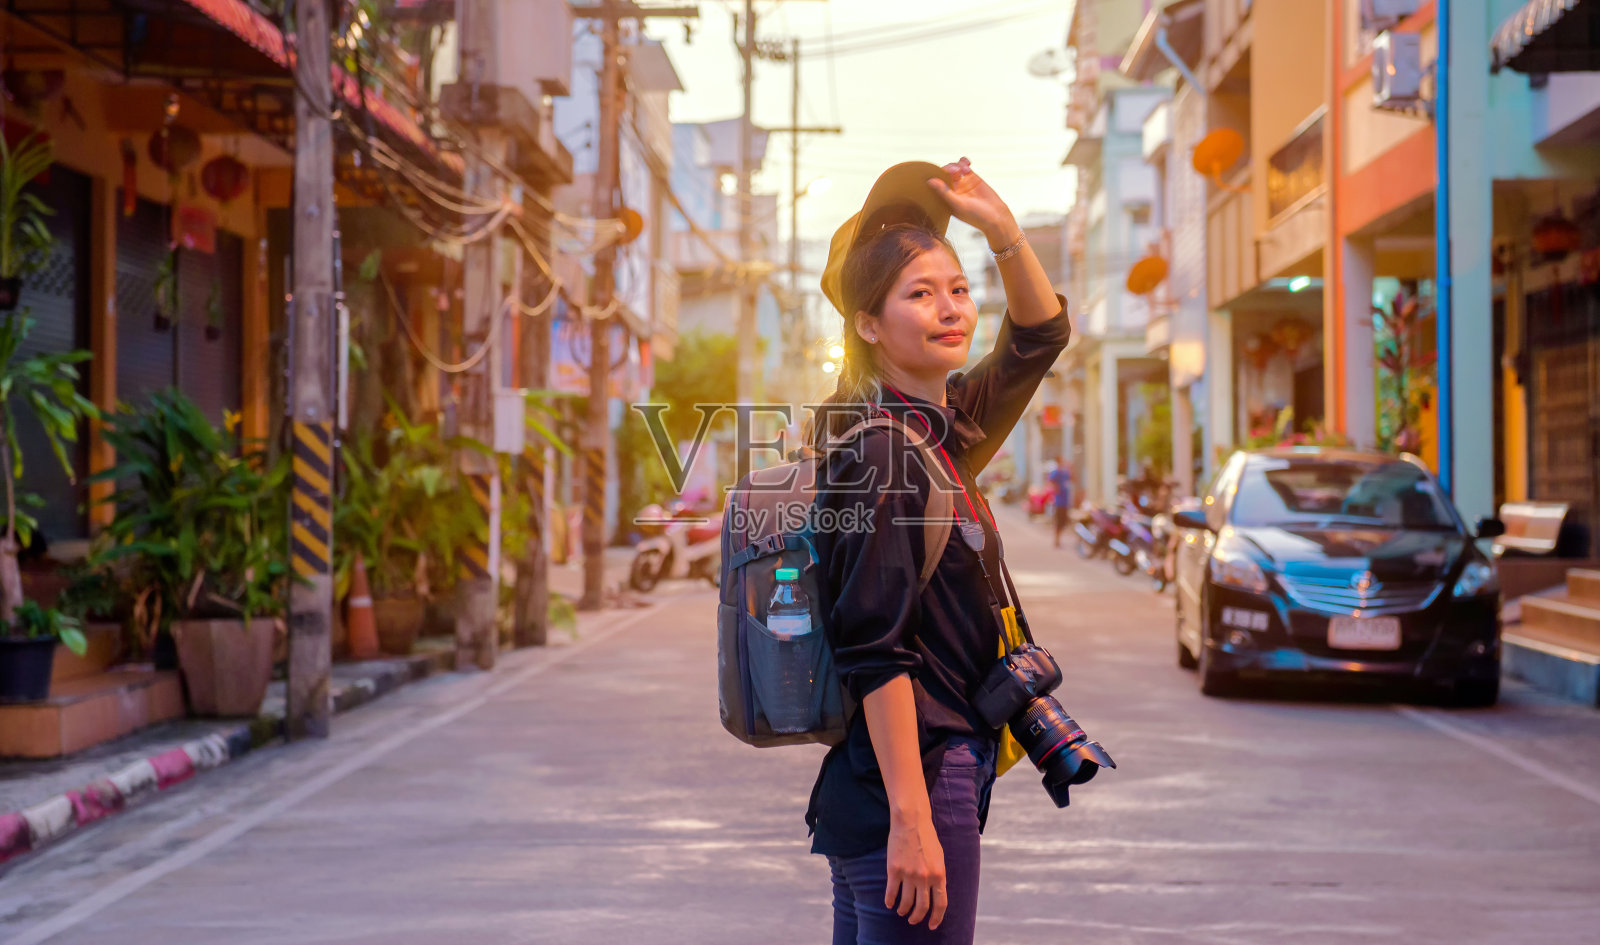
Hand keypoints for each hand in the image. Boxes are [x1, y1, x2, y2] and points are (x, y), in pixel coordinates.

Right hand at [885, 813, 947, 928]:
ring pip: (906, 902)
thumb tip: (935, 892)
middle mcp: (925, 877)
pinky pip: (892, 892)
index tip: (931, 925)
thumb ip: (938, 876)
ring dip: (903, 910)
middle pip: (922, 907)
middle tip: (913, 920)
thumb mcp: (939, 858)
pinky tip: (889, 904)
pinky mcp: (894, 870)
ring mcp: (909, 874)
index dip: (936, 918)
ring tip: (901, 912)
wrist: (911, 821)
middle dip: (917, 917)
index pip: (940, 904)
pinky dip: (890, 901)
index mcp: (939, 875)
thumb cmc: (927, 837)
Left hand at [926, 158, 1020, 250]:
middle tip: (958, 171)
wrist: (996, 217)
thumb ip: (944, 192)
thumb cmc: (976, 216)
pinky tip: (967, 163)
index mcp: (944, 198)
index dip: (939, 175)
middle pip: (944, 173)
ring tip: (966, 170)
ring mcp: (961, 183)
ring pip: (953, 167)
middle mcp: (950, 190)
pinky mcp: (971, 177)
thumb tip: (929, 181)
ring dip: (957, 165)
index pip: (936, 183)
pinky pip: (963, 166)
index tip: (948, 174)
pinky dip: (963, 162)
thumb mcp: (959, 204)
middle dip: (950, 169)